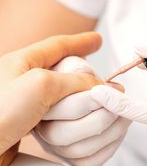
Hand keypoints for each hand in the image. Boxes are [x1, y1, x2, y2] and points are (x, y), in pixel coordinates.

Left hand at [0, 32, 101, 165]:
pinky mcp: (29, 126)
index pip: (58, 46)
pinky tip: (74, 121)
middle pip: (64, 73)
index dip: (81, 42)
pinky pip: (57, 118)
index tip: (97, 40)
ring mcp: (27, 104)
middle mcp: (25, 81)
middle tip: (103, 84)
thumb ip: (73, 82)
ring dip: (79, 102)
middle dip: (85, 77)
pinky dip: (69, 119)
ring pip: (63, 98)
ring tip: (93, 104)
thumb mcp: (40, 85)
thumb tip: (102, 87)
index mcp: (23, 62)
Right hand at [34, 56, 130, 165]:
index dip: (89, 99)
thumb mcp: (69, 65)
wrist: (71, 93)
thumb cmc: (70, 79)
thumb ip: (79, 69)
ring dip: (110, 132)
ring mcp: (55, 148)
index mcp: (36, 104)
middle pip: (63, 134)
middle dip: (100, 118)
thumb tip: (106, 85)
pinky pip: (90, 163)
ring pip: (79, 151)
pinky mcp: (72, 160)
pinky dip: (110, 148)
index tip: (109, 88)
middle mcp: (41, 130)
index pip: (57, 106)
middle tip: (120, 104)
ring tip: (124, 115)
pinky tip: (118, 130)